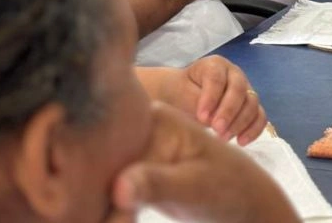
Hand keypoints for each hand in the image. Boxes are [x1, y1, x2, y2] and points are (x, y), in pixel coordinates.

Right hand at [105, 103, 298, 222]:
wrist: (245, 201)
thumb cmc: (227, 188)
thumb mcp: (193, 186)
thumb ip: (157, 183)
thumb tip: (119, 188)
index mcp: (154, 119)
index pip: (108, 135)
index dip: (92, 164)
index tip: (86, 193)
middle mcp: (142, 130)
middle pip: (101, 156)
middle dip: (95, 184)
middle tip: (96, 213)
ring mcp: (139, 152)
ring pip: (104, 175)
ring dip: (101, 200)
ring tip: (100, 217)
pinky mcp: (139, 173)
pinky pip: (114, 190)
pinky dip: (112, 209)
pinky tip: (114, 219)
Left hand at [143, 57, 266, 144]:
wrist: (184, 97)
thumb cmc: (181, 93)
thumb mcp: (181, 93)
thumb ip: (195, 101)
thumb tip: (211, 119)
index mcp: (215, 65)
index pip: (217, 78)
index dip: (211, 98)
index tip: (202, 117)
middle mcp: (234, 74)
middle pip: (238, 89)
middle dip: (228, 111)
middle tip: (216, 129)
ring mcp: (245, 89)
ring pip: (252, 103)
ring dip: (240, 122)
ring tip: (224, 137)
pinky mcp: (250, 106)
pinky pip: (260, 116)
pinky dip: (254, 129)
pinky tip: (241, 142)